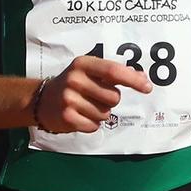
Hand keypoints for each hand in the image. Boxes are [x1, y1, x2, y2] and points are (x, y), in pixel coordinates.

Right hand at [34, 55, 150, 132]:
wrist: (42, 101)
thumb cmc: (73, 84)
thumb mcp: (89, 72)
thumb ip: (114, 73)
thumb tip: (142, 78)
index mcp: (83, 64)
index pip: (113, 71)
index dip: (133, 80)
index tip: (148, 87)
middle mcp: (75, 79)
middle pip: (114, 97)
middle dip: (111, 100)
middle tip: (96, 97)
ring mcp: (69, 99)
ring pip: (105, 114)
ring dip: (101, 113)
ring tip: (85, 106)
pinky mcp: (67, 117)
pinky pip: (94, 126)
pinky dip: (91, 124)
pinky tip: (80, 116)